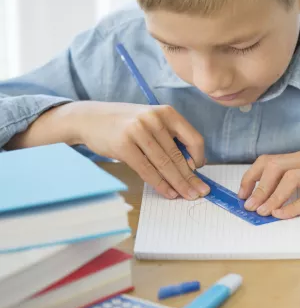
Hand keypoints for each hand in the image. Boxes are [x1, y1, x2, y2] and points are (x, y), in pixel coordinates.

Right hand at [70, 101, 208, 199]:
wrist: (89, 118)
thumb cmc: (125, 123)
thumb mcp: (151, 121)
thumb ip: (170, 137)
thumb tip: (192, 164)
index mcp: (166, 112)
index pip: (193, 138)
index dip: (199, 157)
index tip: (199, 170)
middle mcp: (154, 119)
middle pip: (179, 155)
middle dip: (191, 177)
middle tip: (201, 191)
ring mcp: (138, 131)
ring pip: (165, 164)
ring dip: (178, 183)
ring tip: (188, 195)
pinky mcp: (124, 145)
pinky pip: (147, 170)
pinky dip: (160, 184)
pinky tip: (169, 192)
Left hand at [238, 144, 299, 218]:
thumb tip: (279, 191)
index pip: (269, 160)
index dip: (251, 176)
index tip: (243, 193)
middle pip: (273, 167)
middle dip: (256, 187)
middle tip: (249, 206)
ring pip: (289, 179)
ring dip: (271, 197)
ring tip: (263, 212)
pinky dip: (294, 206)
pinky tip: (284, 215)